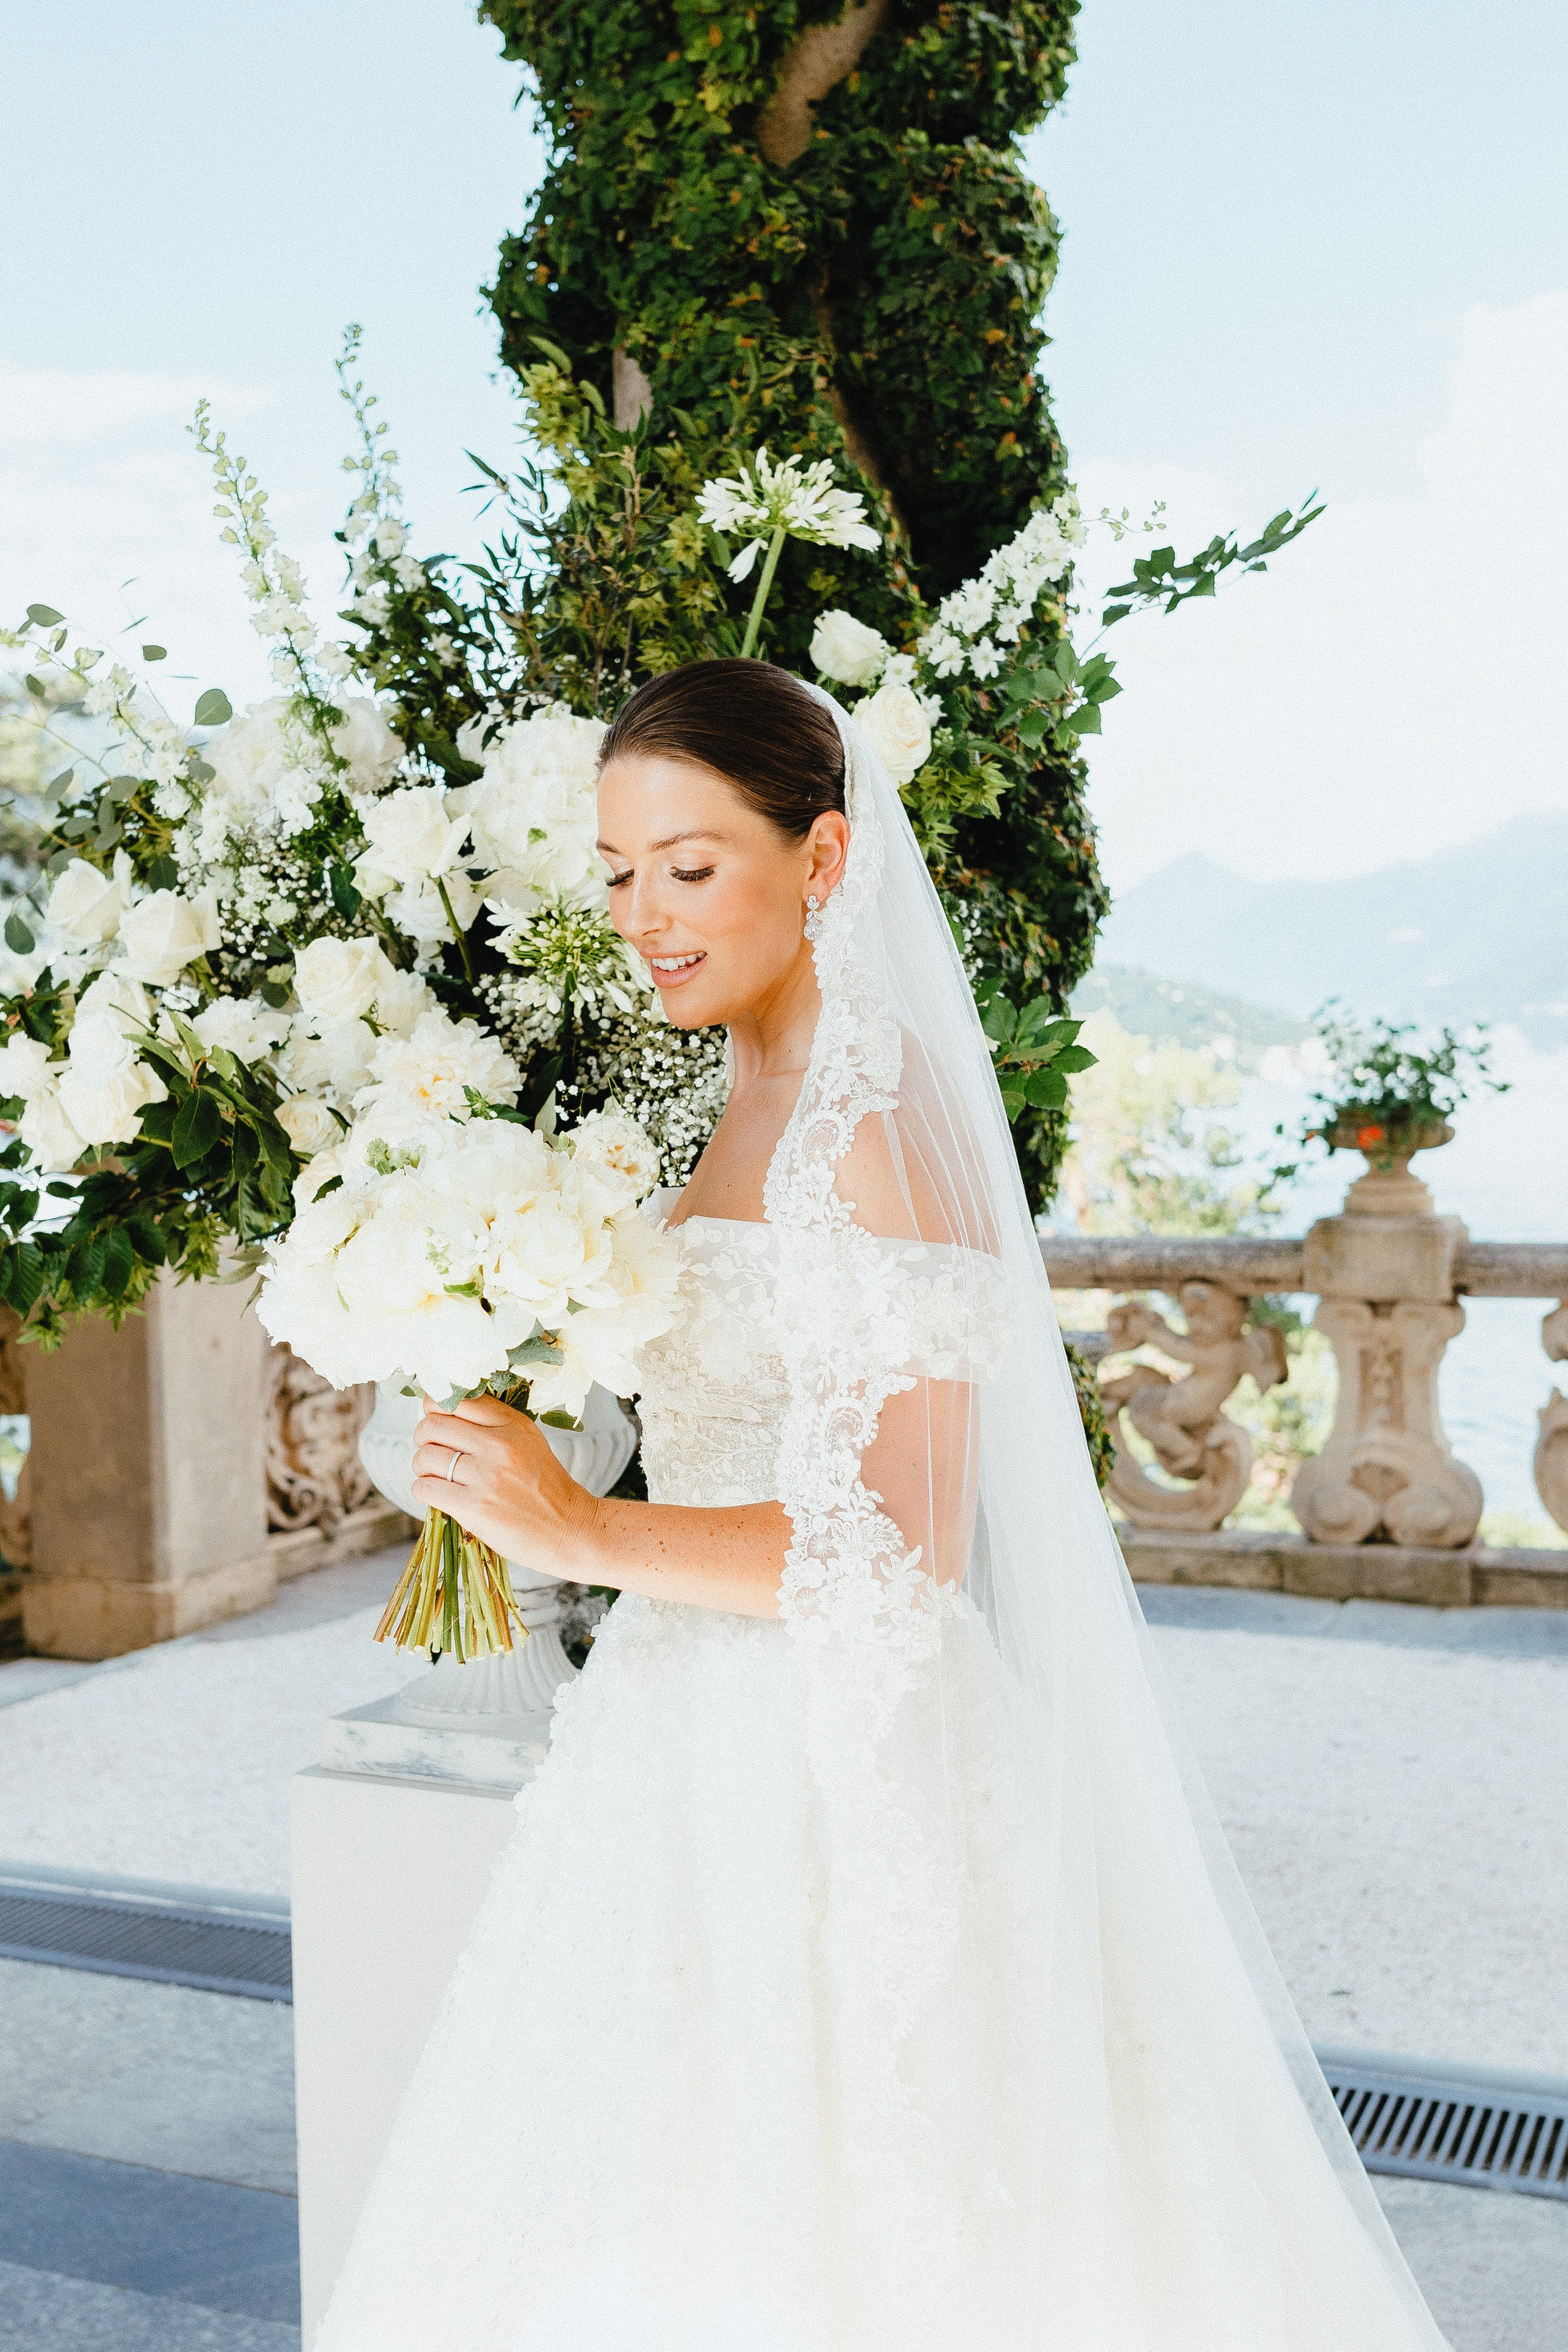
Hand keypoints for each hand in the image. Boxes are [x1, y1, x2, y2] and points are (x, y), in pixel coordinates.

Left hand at [412, 1394, 600, 1575]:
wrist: (570, 1530)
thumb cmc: (545, 1488)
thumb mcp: (528, 1442)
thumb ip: (492, 1424)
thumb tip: (440, 1413)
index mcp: (512, 1425)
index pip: (456, 1400)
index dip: (435, 1408)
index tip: (435, 1420)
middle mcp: (499, 1446)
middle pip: (432, 1425)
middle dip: (424, 1438)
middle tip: (433, 1451)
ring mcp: (486, 1477)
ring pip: (425, 1457)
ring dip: (423, 1467)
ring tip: (437, 1476)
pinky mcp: (475, 1507)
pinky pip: (425, 1488)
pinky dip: (424, 1490)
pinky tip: (439, 1495)